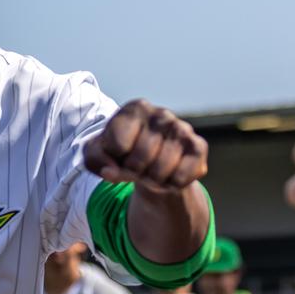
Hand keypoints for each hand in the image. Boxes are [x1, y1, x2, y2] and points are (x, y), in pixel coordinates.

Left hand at [84, 99, 207, 191]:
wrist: (151, 161)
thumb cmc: (120, 154)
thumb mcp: (98, 154)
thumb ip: (95, 159)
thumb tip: (109, 171)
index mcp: (135, 108)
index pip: (117, 145)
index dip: (113, 160)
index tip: (117, 155)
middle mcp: (161, 115)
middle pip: (139, 160)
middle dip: (133, 173)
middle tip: (135, 169)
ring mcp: (182, 129)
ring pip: (160, 172)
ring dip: (152, 181)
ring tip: (151, 171)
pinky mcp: (198, 147)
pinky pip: (181, 177)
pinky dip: (171, 184)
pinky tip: (168, 174)